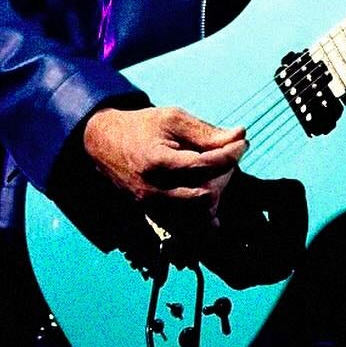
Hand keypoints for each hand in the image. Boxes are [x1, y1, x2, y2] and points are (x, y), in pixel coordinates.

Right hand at [82, 104, 247, 215]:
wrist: (103, 144)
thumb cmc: (140, 128)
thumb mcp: (172, 119)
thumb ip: (206, 131)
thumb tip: (240, 135)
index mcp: (157, 162)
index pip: (204, 165)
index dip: (230, 154)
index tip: (242, 143)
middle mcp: (154, 190)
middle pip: (205, 193)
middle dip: (226, 174)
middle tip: (230, 155)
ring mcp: (152, 207)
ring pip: (198, 216)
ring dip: (218, 195)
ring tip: (219, 174)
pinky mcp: (153, 216)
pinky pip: (186, 227)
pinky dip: (203, 216)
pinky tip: (213, 200)